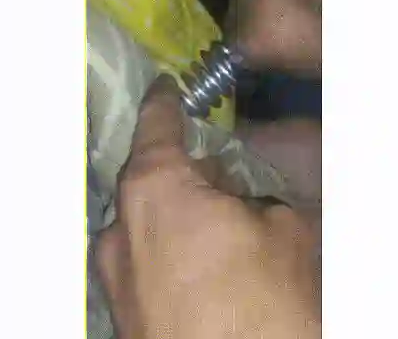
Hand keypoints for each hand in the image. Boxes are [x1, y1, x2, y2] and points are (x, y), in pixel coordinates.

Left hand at [95, 75, 319, 338]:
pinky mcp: (119, 310)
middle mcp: (119, 227)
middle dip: (185, 172)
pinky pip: (140, 257)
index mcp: (156, 191)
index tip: (168, 87)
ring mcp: (111, 274)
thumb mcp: (286, 233)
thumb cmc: (265, 305)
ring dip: (175, 213)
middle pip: (150, 176)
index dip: (166, 101)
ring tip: (216, 228)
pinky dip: (165, 248)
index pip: (157, 124)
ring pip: (143, 220)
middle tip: (222, 178)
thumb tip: (247, 199)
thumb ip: (260, 199)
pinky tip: (200, 267)